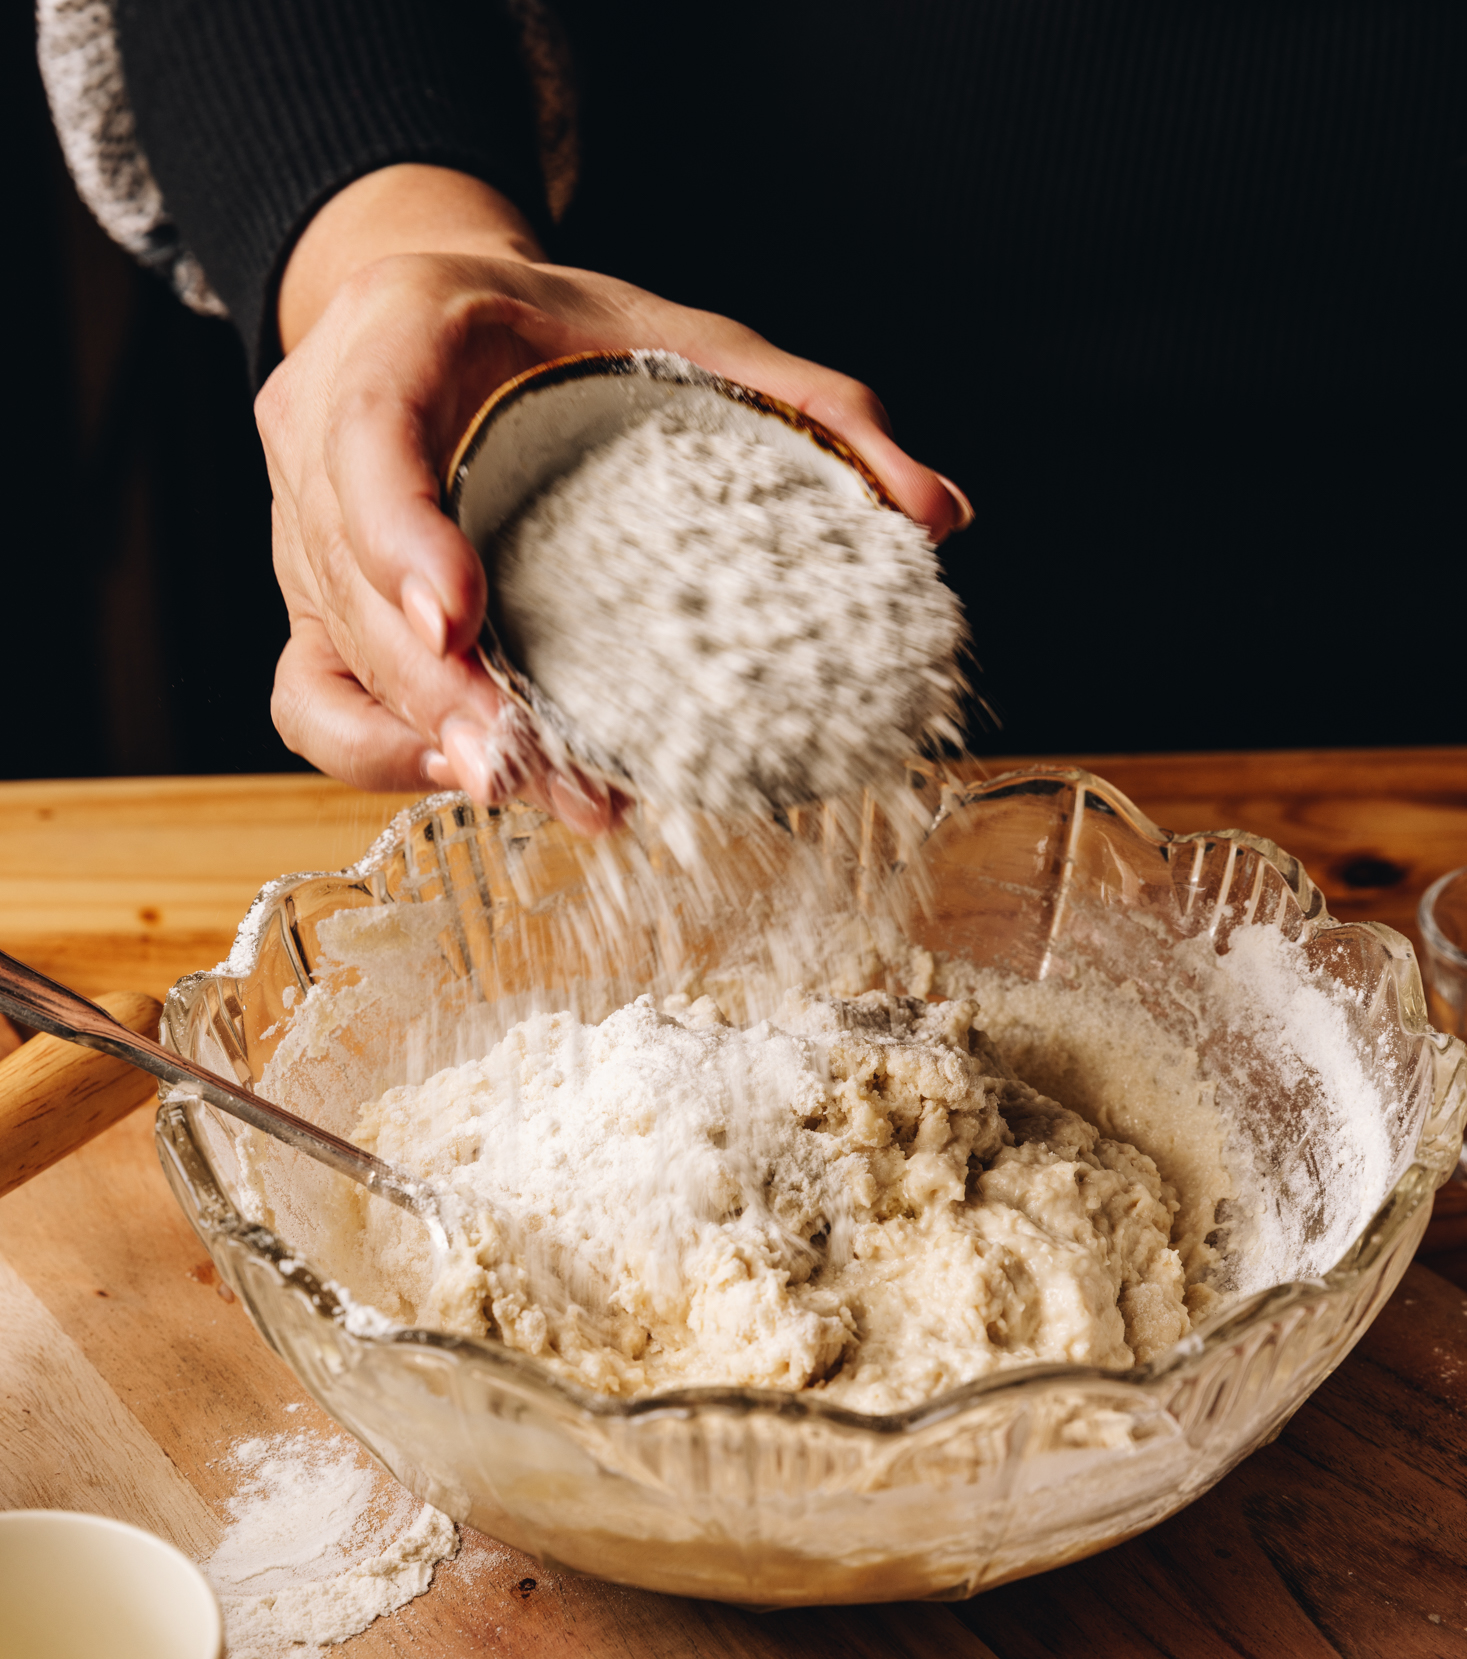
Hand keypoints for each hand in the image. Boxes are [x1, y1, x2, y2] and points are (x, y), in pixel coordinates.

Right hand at [257, 166, 971, 829]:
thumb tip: (939, 516)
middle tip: (536, 765)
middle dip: (442, 696)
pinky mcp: (321, 615)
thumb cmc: (564, 330)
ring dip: (426, 746)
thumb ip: (812, 408)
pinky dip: (388, 758)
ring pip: (330, 669)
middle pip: (349, 595)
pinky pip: (316, 707)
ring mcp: (304, 544)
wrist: (452, 317)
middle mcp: (321, 446)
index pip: (364, 447)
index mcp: (393, 340)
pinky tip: (486, 783)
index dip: (401, 541)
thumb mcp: (685, 333)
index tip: (466, 621)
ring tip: (528, 790)